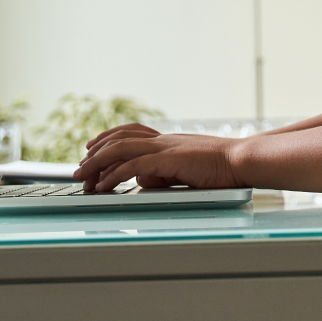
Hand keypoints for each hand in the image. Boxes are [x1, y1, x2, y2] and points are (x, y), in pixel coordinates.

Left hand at [74, 125, 239, 192]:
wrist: (242, 160)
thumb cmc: (222, 167)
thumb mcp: (186, 169)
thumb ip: (163, 172)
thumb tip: (142, 179)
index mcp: (168, 140)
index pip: (130, 133)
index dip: (107, 139)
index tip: (91, 150)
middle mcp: (163, 140)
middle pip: (118, 139)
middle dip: (94, 154)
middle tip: (79, 169)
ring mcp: (165, 148)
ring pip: (120, 149)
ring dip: (96, 164)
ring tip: (82, 178)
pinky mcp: (169, 159)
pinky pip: (133, 166)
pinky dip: (114, 176)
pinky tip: (103, 186)